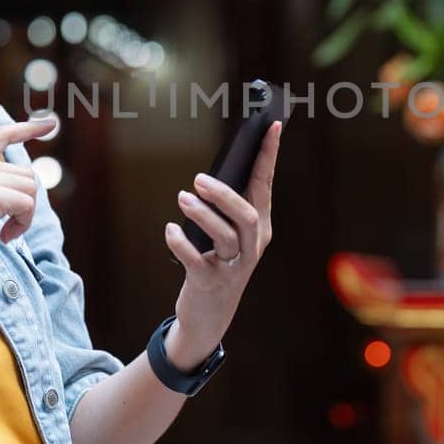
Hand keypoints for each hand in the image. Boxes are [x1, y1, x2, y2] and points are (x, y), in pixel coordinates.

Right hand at [0, 116, 57, 296]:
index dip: (27, 128)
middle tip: (3, 225)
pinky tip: (4, 237)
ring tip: (1, 230)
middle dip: (22, 201)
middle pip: (24, 172)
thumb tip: (28, 177)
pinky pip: (28, 204)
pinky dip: (23, 224)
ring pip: (29, 187)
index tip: (49, 123)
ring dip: (24, 214)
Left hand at [162, 119, 283, 367]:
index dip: (269, 155)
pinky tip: (171, 230)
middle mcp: (251, 247)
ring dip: (202, 215)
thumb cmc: (216, 263)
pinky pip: (196, 260)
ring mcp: (233, 267)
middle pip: (247, 215)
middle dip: (224, 195)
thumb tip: (208, 174)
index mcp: (259, 228)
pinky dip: (181, 243)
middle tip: (198, 179)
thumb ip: (224, 208)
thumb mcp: (227, 236)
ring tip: (183, 199)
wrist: (208, 316)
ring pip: (225, 236)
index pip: (266, 185)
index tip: (273, 126)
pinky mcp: (210, 283)